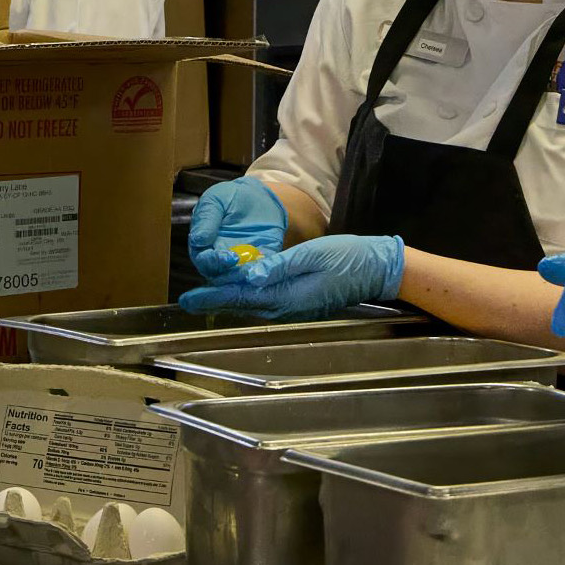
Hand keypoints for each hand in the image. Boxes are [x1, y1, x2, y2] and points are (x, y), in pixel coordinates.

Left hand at [179, 235, 405, 319]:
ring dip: (232, 299)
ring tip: (210, 294)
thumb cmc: (348, 257)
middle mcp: (286, 308)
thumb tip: (247, 276)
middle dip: (217, 300)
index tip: (187, 300)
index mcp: (286, 296)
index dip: (212, 297)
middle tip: (190, 300)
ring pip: (255, 305)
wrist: (377, 269)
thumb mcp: (312, 255)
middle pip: (243, 304)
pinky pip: (268, 302)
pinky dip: (250, 297)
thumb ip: (278, 266)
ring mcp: (295, 308)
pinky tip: (244, 290)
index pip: (240, 296)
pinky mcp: (302, 304)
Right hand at [187, 177, 288, 279]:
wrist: (260, 196)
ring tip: (258, 271)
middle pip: (221, 276)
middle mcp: (221, 259)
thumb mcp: (216, 200)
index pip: (204, 261)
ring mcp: (242, 262)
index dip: (214, 262)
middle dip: (233, 274)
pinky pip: (263, 270)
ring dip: (248, 276)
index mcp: (204, 245)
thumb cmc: (231, 197)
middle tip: (248, 267)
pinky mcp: (262, 260)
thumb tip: (197, 240)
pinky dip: (266, 272)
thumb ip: (206, 218)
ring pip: (241, 278)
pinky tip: (270, 268)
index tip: (229, 257)